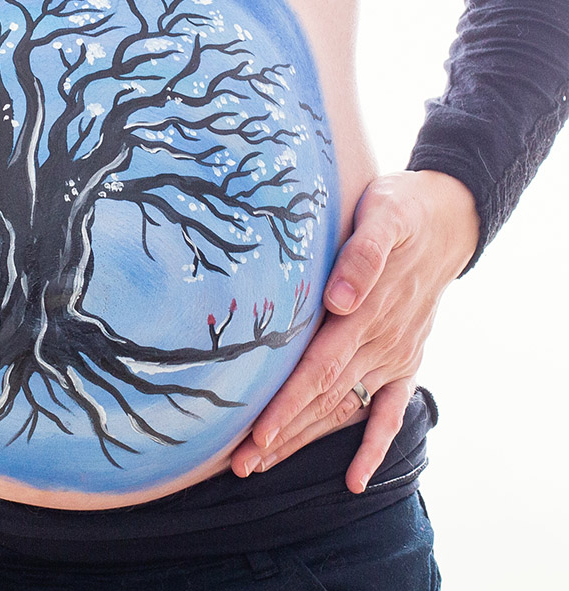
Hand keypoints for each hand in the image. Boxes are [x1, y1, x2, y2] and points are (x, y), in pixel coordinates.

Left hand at [229, 169, 478, 491]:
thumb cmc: (401, 209)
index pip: (320, 367)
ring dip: (306, 439)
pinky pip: (390, 409)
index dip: (288, 402)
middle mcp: (382, 341)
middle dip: (282, 433)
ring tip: (264, 467)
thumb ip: (363, 254)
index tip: (258, 433)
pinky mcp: (406, 358)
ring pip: (345, 408)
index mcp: (367, 312)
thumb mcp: (384, 215)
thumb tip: (341, 298)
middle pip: (324, 397)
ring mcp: (396, 354)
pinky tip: (355, 479)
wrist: (448, 216)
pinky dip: (374, 446)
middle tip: (241, 465)